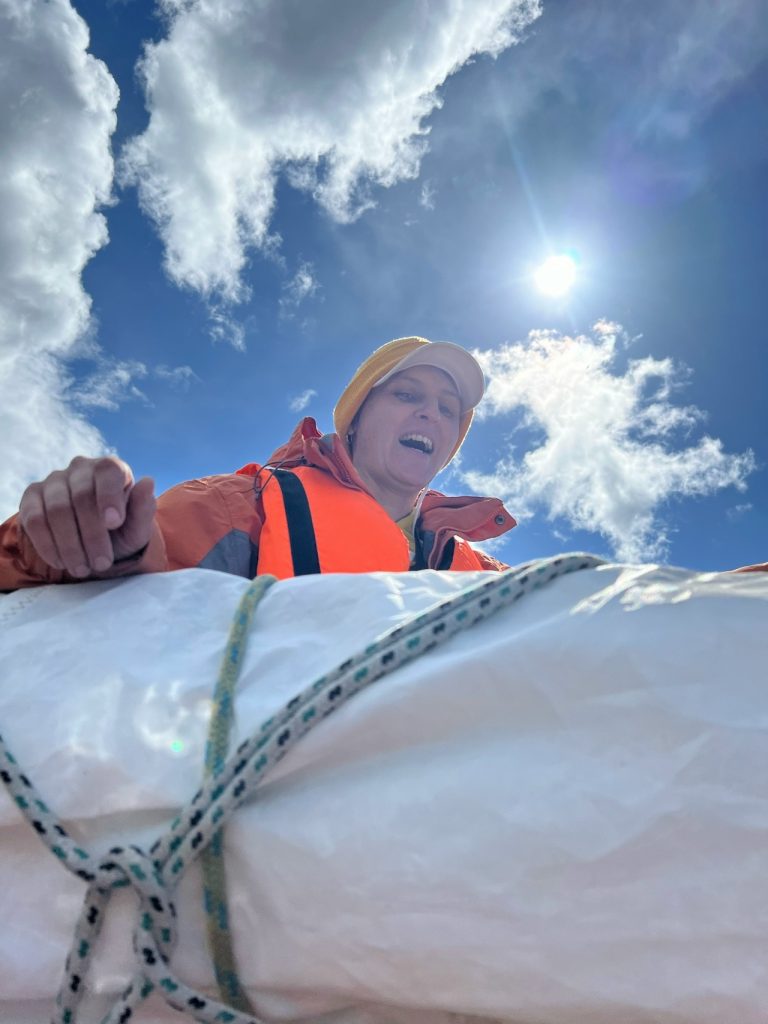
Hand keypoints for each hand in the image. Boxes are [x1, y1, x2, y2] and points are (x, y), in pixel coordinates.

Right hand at [18, 456, 155, 577]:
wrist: (95, 543)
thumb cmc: (119, 531)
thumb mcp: (137, 527)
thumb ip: (143, 508)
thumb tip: (148, 482)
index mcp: (110, 468)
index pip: (108, 471)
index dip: (109, 496)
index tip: (114, 523)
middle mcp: (80, 468)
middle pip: (81, 496)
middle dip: (92, 535)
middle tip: (102, 563)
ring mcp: (53, 481)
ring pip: (57, 510)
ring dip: (70, 544)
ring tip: (83, 568)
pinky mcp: (32, 498)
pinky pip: (34, 520)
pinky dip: (48, 544)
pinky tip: (61, 562)